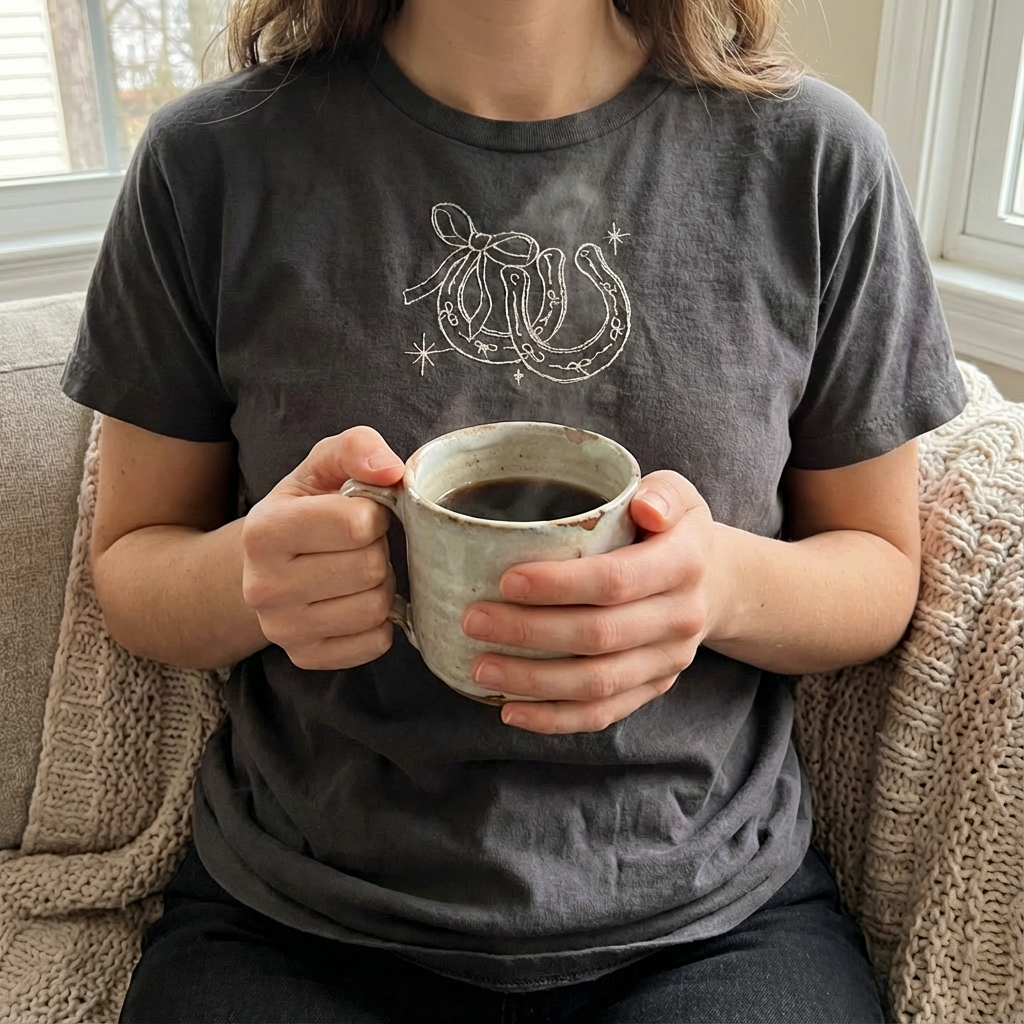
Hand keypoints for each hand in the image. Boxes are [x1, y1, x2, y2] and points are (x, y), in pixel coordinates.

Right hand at [241, 427, 404, 669]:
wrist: (262, 567)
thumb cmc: (303, 509)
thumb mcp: (320, 467)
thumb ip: (355, 448)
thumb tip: (391, 471)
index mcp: (263, 531)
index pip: (358, 524)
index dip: (374, 514)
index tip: (361, 513)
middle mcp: (263, 586)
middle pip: (371, 567)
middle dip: (377, 550)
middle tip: (358, 545)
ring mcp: (282, 629)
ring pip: (376, 607)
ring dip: (381, 585)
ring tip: (357, 571)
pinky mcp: (305, 657)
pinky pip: (376, 642)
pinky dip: (380, 621)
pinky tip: (356, 600)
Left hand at [461, 472, 720, 733]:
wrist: (712, 581)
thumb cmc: (671, 529)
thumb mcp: (675, 494)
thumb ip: (661, 493)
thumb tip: (644, 506)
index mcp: (684, 563)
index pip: (616, 580)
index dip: (559, 585)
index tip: (506, 581)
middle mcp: (681, 617)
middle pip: (599, 635)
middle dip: (530, 632)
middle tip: (474, 621)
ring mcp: (668, 660)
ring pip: (597, 683)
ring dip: (533, 681)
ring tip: (480, 668)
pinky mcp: (654, 688)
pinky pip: (603, 713)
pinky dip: (553, 718)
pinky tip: (510, 710)